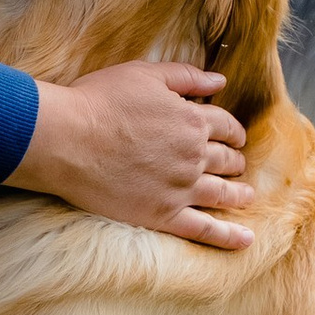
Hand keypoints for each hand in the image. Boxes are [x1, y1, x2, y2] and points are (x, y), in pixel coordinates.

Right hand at [10, 64, 254, 249]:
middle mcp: (193, 156)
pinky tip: (247, 240)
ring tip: (247, 196)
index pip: (224, 125)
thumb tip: (221, 79)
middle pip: (226, 160)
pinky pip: (204, 230)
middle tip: (237, 164)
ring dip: (238, 194)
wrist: (67, 139)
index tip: (235, 136)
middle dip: (235, 161)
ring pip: (222, 194)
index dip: (232, 129)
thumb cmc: (100, 101)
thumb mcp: (145, 74)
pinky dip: (228, 237)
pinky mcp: (163, 215)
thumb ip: (186, 76)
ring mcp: (180, 189)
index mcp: (192, 120)